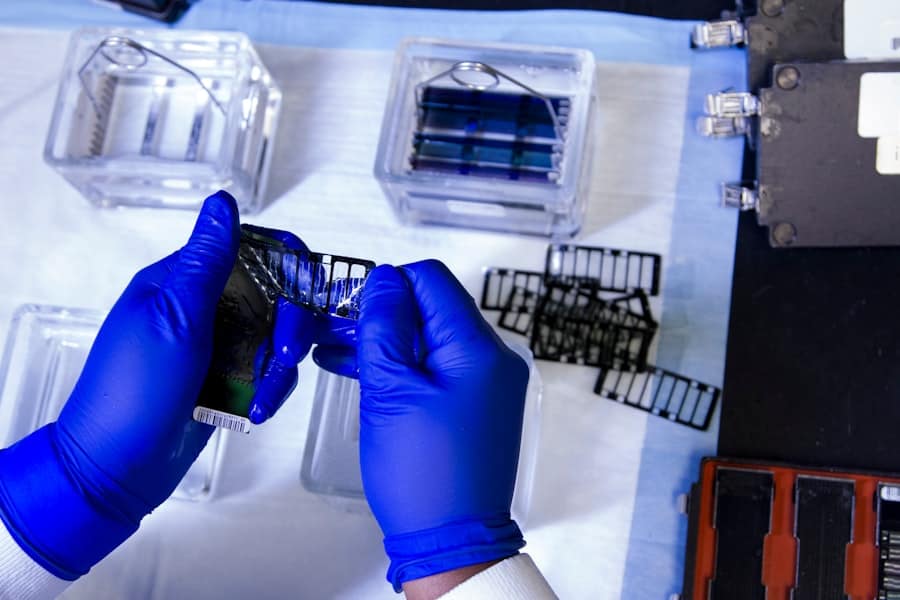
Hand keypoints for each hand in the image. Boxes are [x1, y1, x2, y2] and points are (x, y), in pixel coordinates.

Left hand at [0, 192, 310, 579]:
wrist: (116, 469)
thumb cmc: (135, 389)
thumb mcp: (174, 318)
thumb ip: (206, 262)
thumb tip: (222, 202)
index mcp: (182, 281)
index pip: (248, 248)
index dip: (286, 261)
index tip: (309, 285)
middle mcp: (204, 308)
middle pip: (273, 295)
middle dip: (289, 324)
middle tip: (288, 354)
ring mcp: (217, 347)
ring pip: (275, 338)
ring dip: (280, 367)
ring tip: (265, 398)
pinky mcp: (227, 381)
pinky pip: (267, 373)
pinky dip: (270, 390)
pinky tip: (257, 411)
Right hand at [356, 260, 529, 591]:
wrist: (453, 540)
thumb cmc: (422, 473)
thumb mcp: (390, 391)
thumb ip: (385, 327)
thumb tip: (385, 279)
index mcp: (477, 347)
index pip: (431, 280)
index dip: (387, 286)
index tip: (350, 307)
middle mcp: (494, 357)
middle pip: (433, 308)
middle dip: (383, 315)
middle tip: (336, 332)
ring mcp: (490, 382)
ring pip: (433, 338)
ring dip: (389, 342)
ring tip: (339, 354)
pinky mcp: (480, 404)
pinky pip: (440, 368)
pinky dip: (406, 366)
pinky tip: (366, 374)